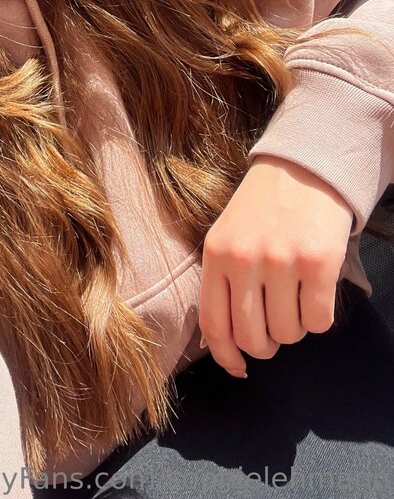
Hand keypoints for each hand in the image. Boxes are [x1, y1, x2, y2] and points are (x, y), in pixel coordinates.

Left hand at [198, 153, 353, 377]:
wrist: (302, 168)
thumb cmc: (262, 209)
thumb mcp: (227, 237)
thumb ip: (221, 283)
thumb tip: (220, 344)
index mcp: (216, 254)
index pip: (215, 325)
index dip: (227, 357)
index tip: (239, 367)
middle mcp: (244, 260)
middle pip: (254, 339)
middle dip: (267, 344)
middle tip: (275, 323)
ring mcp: (282, 261)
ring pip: (288, 334)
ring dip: (295, 327)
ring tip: (295, 296)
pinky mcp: (319, 263)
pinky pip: (319, 322)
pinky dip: (319, 317)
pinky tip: (315, 290)